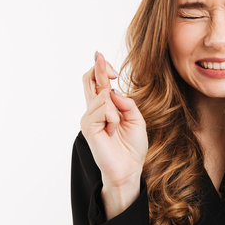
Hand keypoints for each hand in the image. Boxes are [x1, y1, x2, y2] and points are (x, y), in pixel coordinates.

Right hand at [80, 51, 147, 187]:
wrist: (129, 168)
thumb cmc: (132, 146)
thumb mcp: (136, 118)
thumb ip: (126, 102)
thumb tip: (112, 89)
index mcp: (104, 107)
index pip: (97, 82)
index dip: (100, 67)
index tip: (104, 59)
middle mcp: (93, 110)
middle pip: (89, 80)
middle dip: (98, 67)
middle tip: (100, 55)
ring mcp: (89, 118)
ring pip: (103, 96)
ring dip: (116, 110)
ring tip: (115, 128)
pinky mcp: (88, 126)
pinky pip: (103, 109)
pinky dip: (113, 118)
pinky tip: (111, 131)